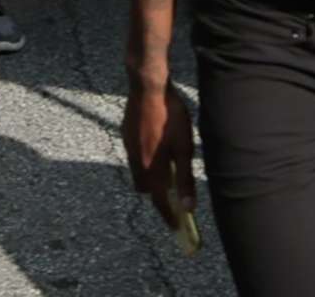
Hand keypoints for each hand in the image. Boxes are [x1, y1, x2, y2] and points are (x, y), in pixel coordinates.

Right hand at [122, 82, 199, 230]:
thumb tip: (188, 206)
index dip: (168, 215)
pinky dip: (144, 159)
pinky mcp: (125, 134)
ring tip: (166, 166)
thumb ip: (185, 179)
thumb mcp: (184, 148)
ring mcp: (128, 147)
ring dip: (150, 175)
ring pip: (137, 171)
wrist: (148, 88)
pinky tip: (156, 144)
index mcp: (151, 168)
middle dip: (156, 194)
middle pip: (144, 188)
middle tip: (172, 193)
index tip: (175, 226)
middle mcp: (136, 161)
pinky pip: (134, 155)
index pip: (159, 201)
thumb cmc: (170, 117)